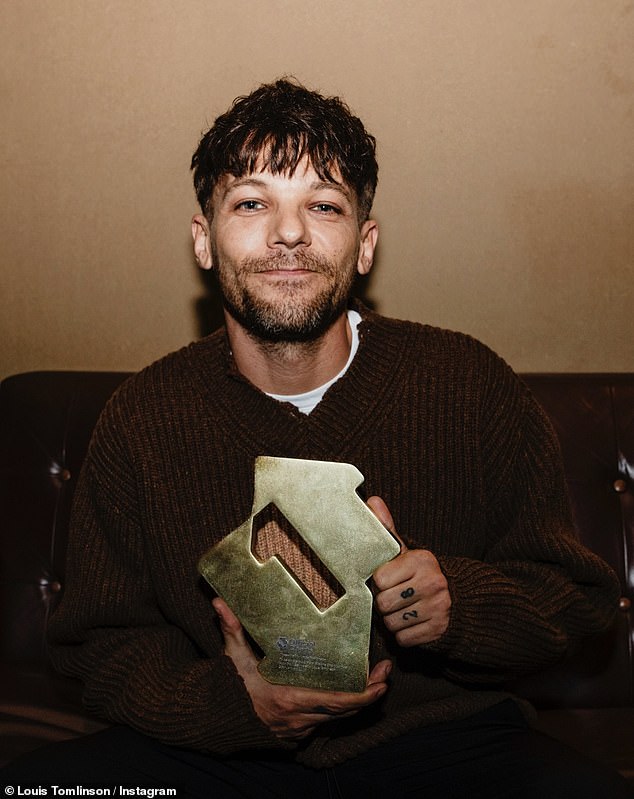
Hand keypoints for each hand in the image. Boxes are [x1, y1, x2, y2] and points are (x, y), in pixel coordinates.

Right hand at [212, 597, 391, 739]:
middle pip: (346, 711)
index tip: (381, 681)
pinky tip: (351, 692)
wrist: (217, 720)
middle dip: (370, 693)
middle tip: (385, 672)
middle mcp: (300, 718)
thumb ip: (231, 629)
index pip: (337, 701)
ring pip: (338, 718)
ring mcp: (300, 728)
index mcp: (290, 698)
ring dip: (359, 701)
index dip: (364, 695)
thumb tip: (219, 602)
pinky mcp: (298, 733)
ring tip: (376, 678)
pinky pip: (326, 722)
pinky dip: (341, 709)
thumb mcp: (233, 658)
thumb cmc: (230, 687)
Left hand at [368, 496, 450, 646]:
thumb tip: (372, 500)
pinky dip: (404, 634)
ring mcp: (438, 607)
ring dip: (394, 620)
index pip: (379, 579)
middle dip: (385, 604)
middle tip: (396, 597)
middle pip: (383, 604)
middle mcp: (433, 582)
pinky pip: (403, 639)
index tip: (390, 580)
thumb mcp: (407, 552)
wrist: (458, 601)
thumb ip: (388, 528)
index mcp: (422, 560)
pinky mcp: (439, 629)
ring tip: (405, 609)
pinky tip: (414, 622)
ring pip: (392, 623)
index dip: (380, 583)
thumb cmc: (421, 575)